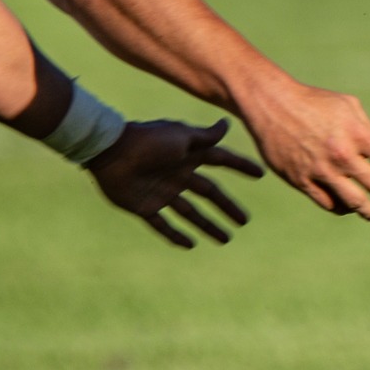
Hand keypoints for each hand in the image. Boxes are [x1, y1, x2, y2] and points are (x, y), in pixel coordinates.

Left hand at [88, 117, 265, 248]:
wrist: (110, 152)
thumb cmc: (148, 140)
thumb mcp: (181, 136)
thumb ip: (205, 136)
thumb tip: (227, 124)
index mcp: (188, 155)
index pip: (221, 161)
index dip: (240, 166)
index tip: (259, 174)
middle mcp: (178, 174)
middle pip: (209, 194)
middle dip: (227, 207)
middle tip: (244, 221)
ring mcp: (162, 192)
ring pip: (191, 213)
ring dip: (208, 226)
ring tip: (225, 239)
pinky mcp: (145, 206)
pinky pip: (163, 224)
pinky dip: (175, 235)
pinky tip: (189, 244)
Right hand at [236, 76, 369, 219]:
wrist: (272, 105)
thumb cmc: (315, 102)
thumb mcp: (348, 107)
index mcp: (358, 134)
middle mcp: (342, 155)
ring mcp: (321, 170)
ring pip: (353, 202)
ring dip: (367, 211)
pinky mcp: (302, 180)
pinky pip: (328, 204)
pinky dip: (341, 208)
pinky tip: (346, 206)